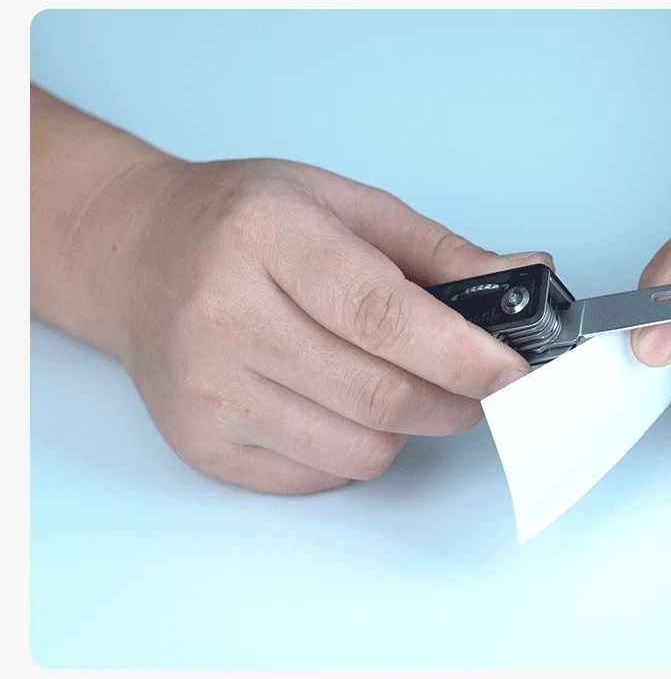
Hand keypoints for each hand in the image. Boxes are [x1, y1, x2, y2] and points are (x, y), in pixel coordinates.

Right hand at [117, 158, 550, 492]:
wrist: (137, 256)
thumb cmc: (242, 224)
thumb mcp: (343, 204)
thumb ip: (439, 251)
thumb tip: (525, 281)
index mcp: (266, 237)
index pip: (381, 314)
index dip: (461, 354)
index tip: (513, 371)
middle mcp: (224, 315)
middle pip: (380, 394)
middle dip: (456, 400)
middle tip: (479, 383)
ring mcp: (208, 389)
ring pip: (361, 448)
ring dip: (406, 424)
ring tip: (391, 379)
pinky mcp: (204, 444)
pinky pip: (322, 474)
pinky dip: (355, 445)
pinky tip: (335, 400)